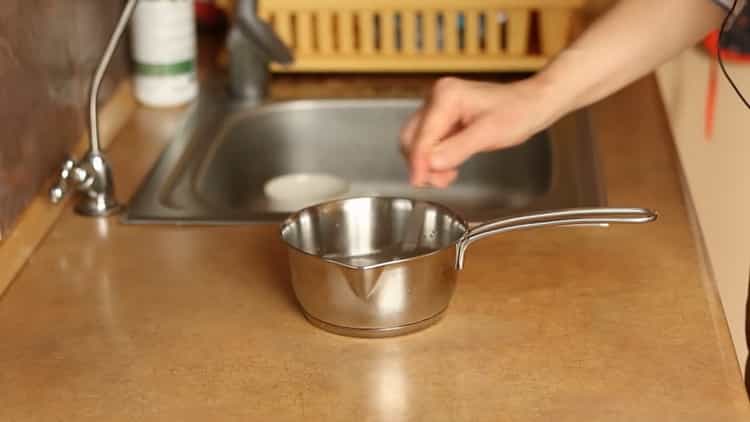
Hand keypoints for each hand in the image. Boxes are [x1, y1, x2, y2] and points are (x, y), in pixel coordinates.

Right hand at [399, 76, 558, 187]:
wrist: (532, 104)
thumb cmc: (518, 112)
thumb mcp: (489, 134)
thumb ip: (458, 149)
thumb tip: (431, 164)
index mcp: (446, 96)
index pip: (423, 136)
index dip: (419, 162)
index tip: (419, 182)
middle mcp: (438, 98)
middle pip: (412, 138)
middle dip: (422, 163)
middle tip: (439, 181)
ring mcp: (438, 107)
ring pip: (418, 142)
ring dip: (427, 163)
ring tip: (447, 176)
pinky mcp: (442, 118)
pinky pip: (429, 142)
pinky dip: (434, 158)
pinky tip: (449, 166)